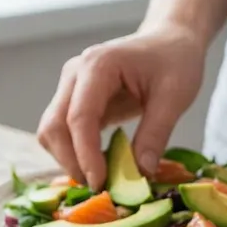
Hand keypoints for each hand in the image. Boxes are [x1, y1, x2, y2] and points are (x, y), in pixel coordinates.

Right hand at [37, 24, 207, 189]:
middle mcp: (74, 74)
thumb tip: (140, 175)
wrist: (169, 40)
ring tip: (100, 177)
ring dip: (68, 159)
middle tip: (100, 187)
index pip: (79, 117)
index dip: (86, 155)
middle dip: (71, 161)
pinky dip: (73, 153)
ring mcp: (70, 86)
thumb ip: (155, 134)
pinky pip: (61, 132)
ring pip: (51, 132)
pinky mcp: (73, 100)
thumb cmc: (175, 60)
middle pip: (54, 126)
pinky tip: (98, 165)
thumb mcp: (175, 96)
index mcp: (98, 65)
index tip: (100, 183)